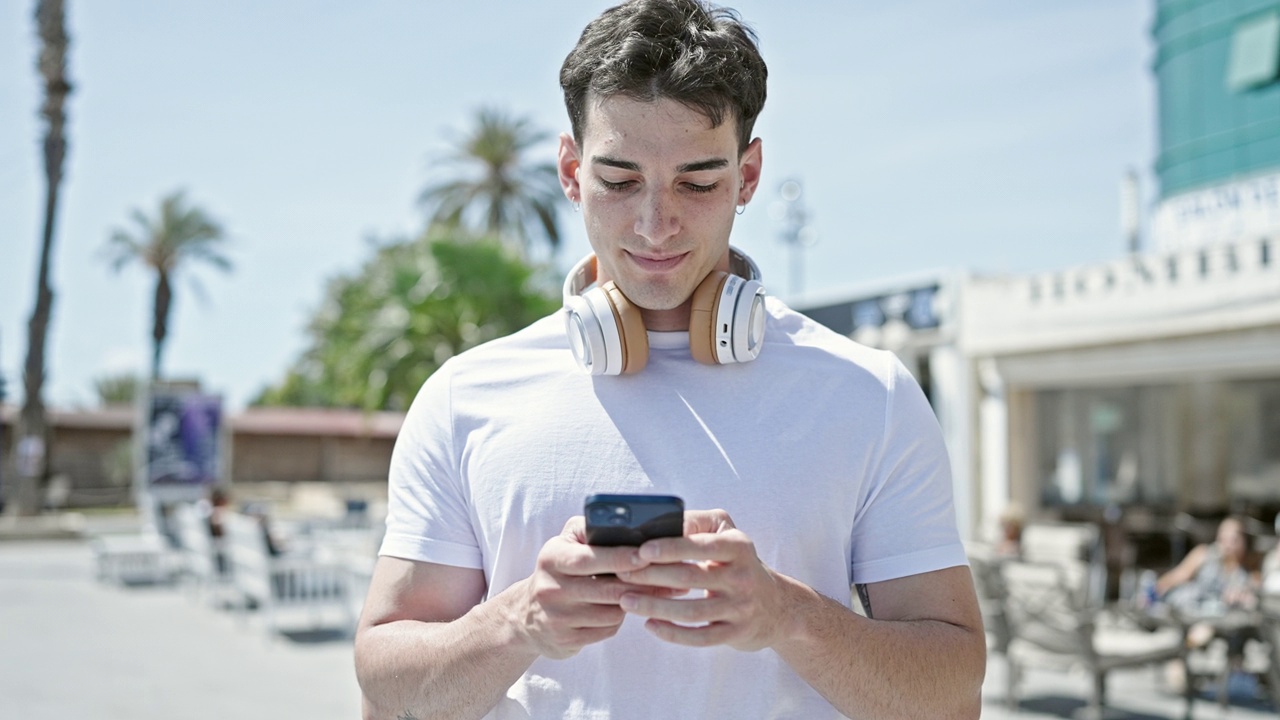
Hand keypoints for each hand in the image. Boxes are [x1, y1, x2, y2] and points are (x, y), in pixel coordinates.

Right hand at [512, 516, 675, 658]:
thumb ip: (593, 529)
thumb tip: (634, 530)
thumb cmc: (560, 569)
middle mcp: (550, 588)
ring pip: (611, 612)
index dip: (621, 557)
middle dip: (640, 583)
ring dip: (633, 602)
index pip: (590, 558)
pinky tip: (623, 609)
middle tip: (670, 577)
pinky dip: (619, 619)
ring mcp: (556, 617)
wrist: (526, 614)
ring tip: (649, 592)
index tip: (647, 554)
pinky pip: (606, 630)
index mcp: (552, 558)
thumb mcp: (566, 543)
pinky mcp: (565, 640)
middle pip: (606, 589)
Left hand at [614, 509, 792, 651]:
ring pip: (691, 611)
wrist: (777, 606)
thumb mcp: (727, 535)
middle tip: (621, 575)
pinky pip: (699, 637)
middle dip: (651, 577)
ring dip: (654, 606)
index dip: (670, 548)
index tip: (641, 550)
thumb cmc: (738, 563)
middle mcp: (743, 577)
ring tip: (626, 601)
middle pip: (690, 578)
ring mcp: (741, 608)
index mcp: (739, 546)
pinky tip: (650, 624)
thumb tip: (660, 521)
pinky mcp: (736, 634)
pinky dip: (672, 633)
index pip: (700, 545)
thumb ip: (696, 523)